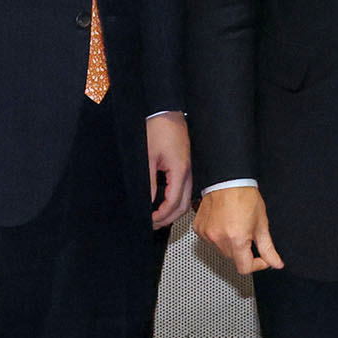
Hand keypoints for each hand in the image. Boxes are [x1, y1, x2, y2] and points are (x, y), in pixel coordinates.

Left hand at [145, 114, 193, 230]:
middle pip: (183, 206)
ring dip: (173, 212)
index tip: (150, 221)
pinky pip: (185, 190)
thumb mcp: (148, 157)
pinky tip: (165, 203)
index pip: (173, 203)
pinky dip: (176, 202)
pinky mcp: (186, 167)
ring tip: (158, 218)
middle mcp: (188, 173)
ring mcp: (189, 170)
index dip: (161, 216)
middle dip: (169, 219)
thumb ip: (149, 182)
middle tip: (153, 224)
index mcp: (180, 171)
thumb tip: (148, 200)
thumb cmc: (159, 128)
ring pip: (186, 200)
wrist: (167, 113)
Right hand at [196, 184, 282, 275]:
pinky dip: (219, 237)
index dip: (257, 265)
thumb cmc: (244, 196)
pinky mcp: (199, 229)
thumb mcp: (262, 224)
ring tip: (235, 227)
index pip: (245, 268)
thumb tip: (276, 263)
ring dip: (230, 245)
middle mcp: (219, 238)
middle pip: (234, 259)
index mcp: (236, 239)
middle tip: (249, 235)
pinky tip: (224, 225)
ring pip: (222, 251)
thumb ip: (268, 249)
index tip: (261, 258)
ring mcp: (207, 234)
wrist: (227, 180)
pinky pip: (211, 241)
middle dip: (244, 252)